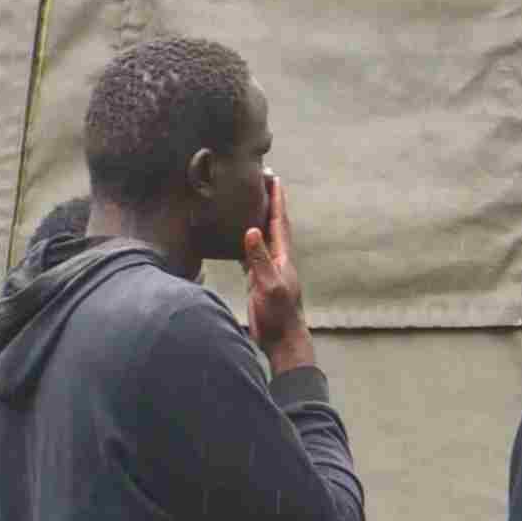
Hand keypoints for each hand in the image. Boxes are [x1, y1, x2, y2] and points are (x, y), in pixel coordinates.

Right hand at [243, 173, 307, 366]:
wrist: (282, 342)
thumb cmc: (279, 316)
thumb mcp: (268, 286)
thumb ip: (260, 259)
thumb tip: (252, 230)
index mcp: (282, 257)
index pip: (279, 221)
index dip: (276, 200)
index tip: (273, 178)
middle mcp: (277, 259)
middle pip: (272, 224)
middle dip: (269, 202)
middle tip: (263, 180)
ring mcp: (268, 270)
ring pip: (263, 237)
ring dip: (258, 218)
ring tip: (249, 201)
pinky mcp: (258, 281)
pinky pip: (251, 254)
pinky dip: (245, 241)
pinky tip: (238, 237)